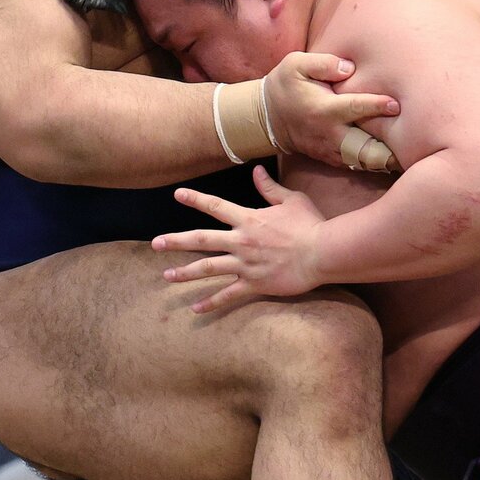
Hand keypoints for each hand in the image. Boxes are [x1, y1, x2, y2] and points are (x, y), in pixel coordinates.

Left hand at [156, 167, 326, 313]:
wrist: (324, 253)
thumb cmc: (311, 225)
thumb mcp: (291, 200)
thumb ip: (270, 187)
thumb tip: (256, 171)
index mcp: (248, 219)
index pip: (215, 206)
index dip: (195, 199)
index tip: (177, 195)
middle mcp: (241, 241)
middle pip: (201, 239)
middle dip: (176, 241)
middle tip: (155, 243)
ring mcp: (245, 264)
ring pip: (208, 268)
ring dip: (185, 272)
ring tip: (166, 276)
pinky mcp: (254, 284)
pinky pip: (228, 295)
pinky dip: (211, 302)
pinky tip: (195, 308)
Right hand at [262, 52, 400, 169]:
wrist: (269, 117)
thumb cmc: (286, 85)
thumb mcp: (296, 64)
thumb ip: (323, 63)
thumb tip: (350, 68)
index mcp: (324, 109)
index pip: (355, 107)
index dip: (376, 105)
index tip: (396, 104)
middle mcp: (329, 133)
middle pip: (364, 142)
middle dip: (386, 145)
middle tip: (414, 144)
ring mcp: (330, 149)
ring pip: (361, 158)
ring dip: (383, 158)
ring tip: (407, 156)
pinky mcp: (331, 158)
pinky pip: (355, 164)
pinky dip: (372, 163)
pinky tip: (392, 160)